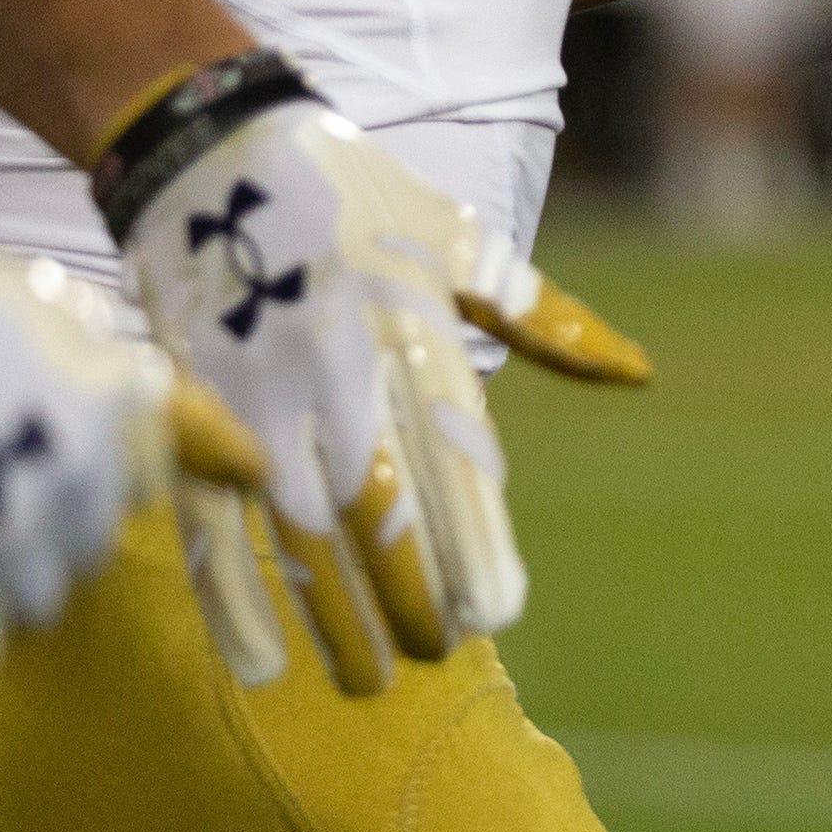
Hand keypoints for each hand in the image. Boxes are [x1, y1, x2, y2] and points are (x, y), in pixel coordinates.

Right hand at [98, 62, 647, 694]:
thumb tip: (636, 373)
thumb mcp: (460, 244)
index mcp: (415, 330)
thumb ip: (545, 319)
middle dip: (412, 592)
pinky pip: (210, 520)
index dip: (475, 542)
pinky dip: (231, 597)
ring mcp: (261, 395)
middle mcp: (341, 371)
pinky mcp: (195, 408)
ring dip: (334, 614)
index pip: (457, 461)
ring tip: (367, 679)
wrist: (214, 152)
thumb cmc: (358, 200)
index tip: (499, 610)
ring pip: (302, 532)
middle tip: (438, 652)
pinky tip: (260, 664)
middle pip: (384, 511)